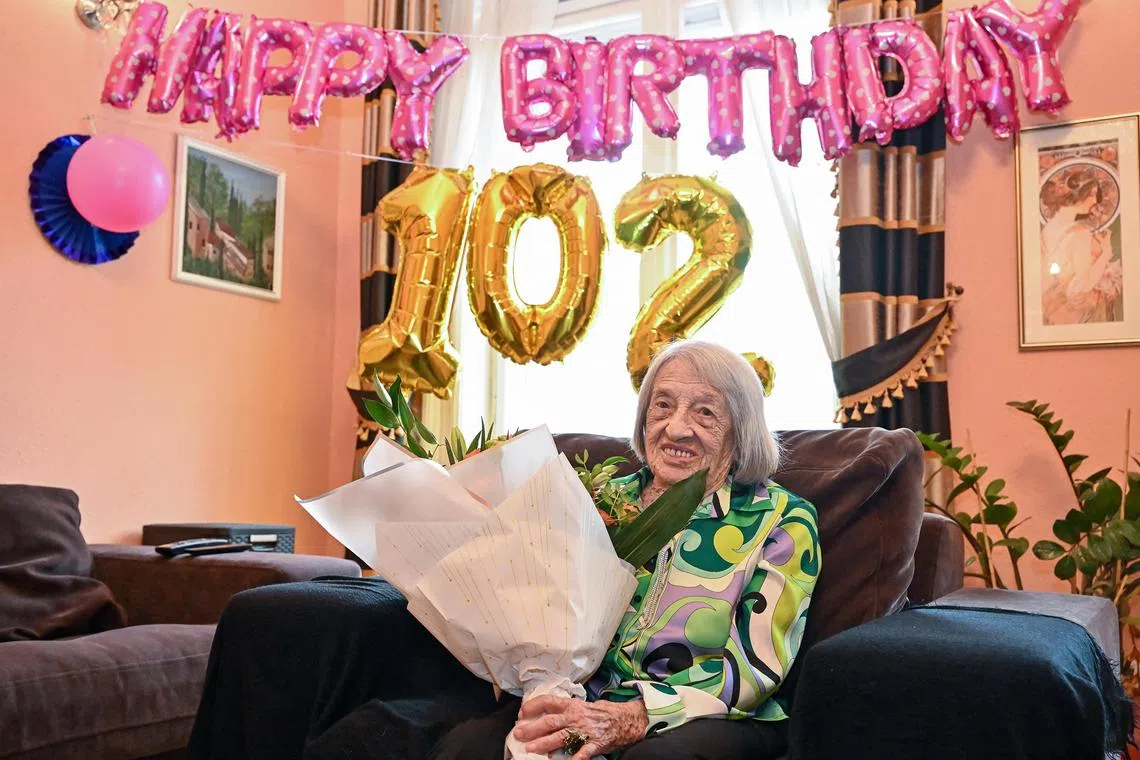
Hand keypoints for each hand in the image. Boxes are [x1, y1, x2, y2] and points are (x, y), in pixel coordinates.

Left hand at [512, 695, 647, 758]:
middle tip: (518, 734)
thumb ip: (566, 710)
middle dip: (533, 728)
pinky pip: (582, 753)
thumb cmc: (601, 713)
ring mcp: (585, 731)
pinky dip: (574, 759)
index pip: (549, 702)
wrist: (625, 719)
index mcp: (572, 705)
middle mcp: (576, 717)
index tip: (521, 713)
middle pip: (551, 722)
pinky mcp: (595, 744)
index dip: (534, 706)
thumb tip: (545, 713)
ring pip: (561, 737)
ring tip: (530, 749)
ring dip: (544, 743)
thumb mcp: (582, 706)